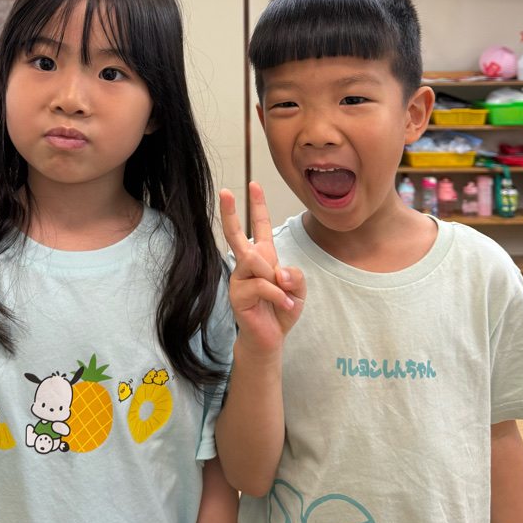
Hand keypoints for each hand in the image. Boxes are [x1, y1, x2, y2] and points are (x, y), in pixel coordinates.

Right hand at [220, 181, 304, 356]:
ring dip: (274, 278)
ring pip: (256, 261)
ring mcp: (239, 278)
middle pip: (235, 233)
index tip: (254, 184)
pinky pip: (261, 285)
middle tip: (224, 191)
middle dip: (230, 211)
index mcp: (263, 256)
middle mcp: (247, 264)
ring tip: (284, 295)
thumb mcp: (298, 289)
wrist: (271, 339)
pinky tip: (284, 306)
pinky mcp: (237, 295)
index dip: (258, 205)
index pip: (259, 226)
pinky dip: (278, 296)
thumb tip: (278, 272)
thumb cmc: (281, 310)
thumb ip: (295, 275)